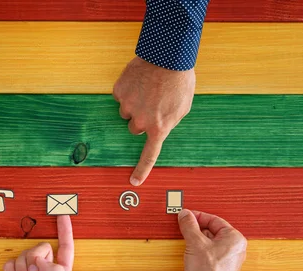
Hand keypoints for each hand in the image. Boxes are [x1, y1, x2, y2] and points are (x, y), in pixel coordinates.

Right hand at [0, 215, 74, 270]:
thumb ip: (55, 270)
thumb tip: (41, 259)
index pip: (65, 247)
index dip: (65, 231)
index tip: (63, 215)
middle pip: (41, 248)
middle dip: (35, 257)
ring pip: (24, 254)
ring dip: (22, 267)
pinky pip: (10, 263)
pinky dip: (11, 270)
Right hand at [113, 56, 194, 185]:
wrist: (168, 56)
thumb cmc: (180, 80)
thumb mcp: (182, 107)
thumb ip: (169, 121)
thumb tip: (160, 127)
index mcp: (159, 127)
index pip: (149, 155)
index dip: (141, 170)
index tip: (134, 181)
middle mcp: (141, 121)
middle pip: (134, 128)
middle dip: (140, 119)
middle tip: (151, 103)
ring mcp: (128, 106)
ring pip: (126, 111)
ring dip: (134, 103)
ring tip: (147, 88)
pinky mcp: (119, 92)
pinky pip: (120, 95)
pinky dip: (128, 89)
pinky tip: (139, 80)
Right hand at [177, 209, 246, 270]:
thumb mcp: (195, 242)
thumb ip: (189, 225)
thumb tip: (185, 215)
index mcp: (235, 238)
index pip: (214, 220)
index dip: (198, 217)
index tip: (187, 216)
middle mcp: (236, 248)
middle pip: (213, 231)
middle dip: (197, 229)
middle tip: (185, 228)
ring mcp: (230, 259)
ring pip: (211, 242)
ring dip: (198, 240)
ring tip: (188, 242)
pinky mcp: (223, 268)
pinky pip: (212, 253)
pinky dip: (201, 250)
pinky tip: (193, 253)